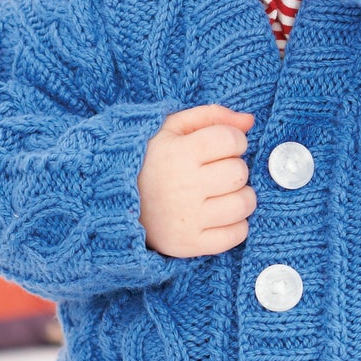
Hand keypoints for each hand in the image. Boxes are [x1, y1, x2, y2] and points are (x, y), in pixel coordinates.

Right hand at [138, 102, 255, 257]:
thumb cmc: (148, 160)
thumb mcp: (170, 129)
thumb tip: (249, 121)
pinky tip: (220, 215)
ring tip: (223, 193)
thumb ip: (211, 116)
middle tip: (218, 170)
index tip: (223, 145)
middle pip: (239, 173)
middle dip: (235, 167)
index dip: (235, 140)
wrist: (111, 202)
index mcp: (178, 154)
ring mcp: (187, 219)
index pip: (231, 140)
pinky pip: (235, 236)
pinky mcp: (189, 244)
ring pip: (242, 205)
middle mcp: (184, 187)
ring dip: (241, 196)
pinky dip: (236, 225)